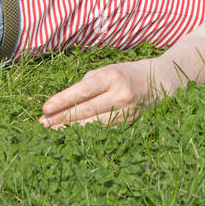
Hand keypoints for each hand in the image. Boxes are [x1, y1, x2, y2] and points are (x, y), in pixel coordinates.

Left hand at [39, 58, 154, 128]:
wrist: (162, 81)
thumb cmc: (128, 73)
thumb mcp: (107, 70)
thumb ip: (87, 84)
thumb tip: (63, 102)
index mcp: (112, 76)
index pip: (82, 91)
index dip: (62, 101)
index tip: (45, 109)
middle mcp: (120, 94)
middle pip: (86, 110)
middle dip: (62, 118)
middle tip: (42, 124)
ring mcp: (127, 112)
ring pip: (94, 125)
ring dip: (71, 129)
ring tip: (53, 131)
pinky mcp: (130, 124)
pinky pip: (104, 131)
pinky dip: (87, 134)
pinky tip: (73, 136)